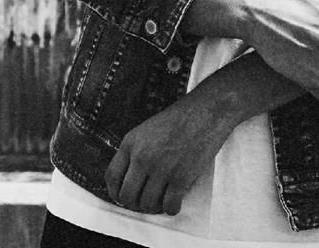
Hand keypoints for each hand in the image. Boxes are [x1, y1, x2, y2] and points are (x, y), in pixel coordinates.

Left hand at [104, 88, 236, 215]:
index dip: (115, 192)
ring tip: (162, 198)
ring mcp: (161, 169)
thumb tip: (130, 180)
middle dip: (135, 203)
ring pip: (147, 205)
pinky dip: (171, 208)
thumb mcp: (148, 128)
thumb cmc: (180, 118)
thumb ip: (136, 151)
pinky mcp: (181, 178)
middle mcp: (142, 157)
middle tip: (145, 200)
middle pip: (127, 196)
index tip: (123, 196)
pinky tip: (175, 200)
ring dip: (154, 206)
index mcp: (131, 142)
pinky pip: (169, 207)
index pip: (111, 177)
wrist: (207, 110)